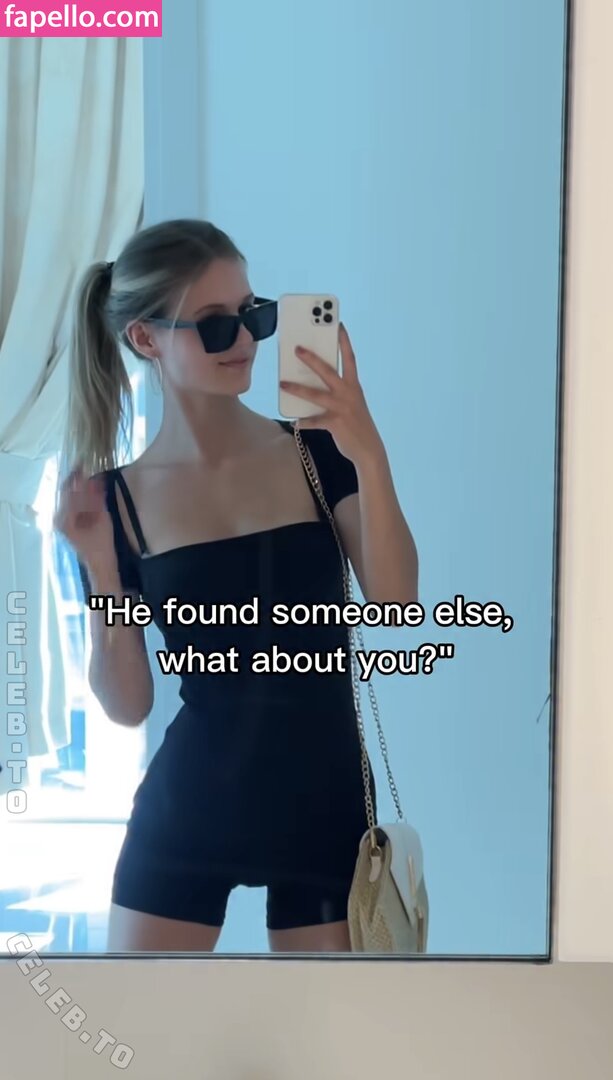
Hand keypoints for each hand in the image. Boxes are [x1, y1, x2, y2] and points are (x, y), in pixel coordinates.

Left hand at [53, 466, 116, 571]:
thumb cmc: (101, 544)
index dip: (75, 476)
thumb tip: (95, 478)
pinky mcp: (70, 525)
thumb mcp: (101, 519)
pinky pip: (75, 506)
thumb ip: (96, 498)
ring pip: (71, 499)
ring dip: (82, 489)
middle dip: (79, 481)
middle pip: (67, 493)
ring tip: (93, 480)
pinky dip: (83, 498)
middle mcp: (60, 518)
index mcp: (64, 516)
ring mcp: (64, 522)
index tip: (83, 463)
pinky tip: (92, 493)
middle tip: (88, 469)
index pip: (67, 489)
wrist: (101, 565)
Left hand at [280, 323, 384, 467]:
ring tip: (282, 383)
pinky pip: (314, 421)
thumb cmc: (356, 424)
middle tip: (297, 348)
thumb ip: (337, 392)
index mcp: (354, 386)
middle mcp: (349, 393)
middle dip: (312, 359)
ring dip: (297, 389)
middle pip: (328, 371)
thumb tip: (312, 383)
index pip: (349, 358)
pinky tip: (295, 421)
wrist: (369, 450)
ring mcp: (342, 408)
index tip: (338, 324)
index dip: (344, 340)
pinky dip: (303, 422)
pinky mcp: (335, 423)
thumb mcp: (351, 403)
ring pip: (315, 395)